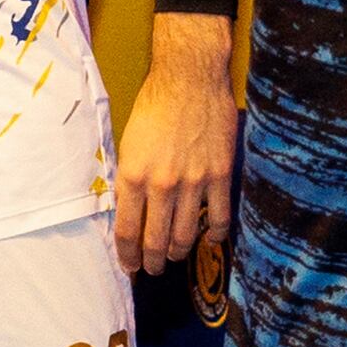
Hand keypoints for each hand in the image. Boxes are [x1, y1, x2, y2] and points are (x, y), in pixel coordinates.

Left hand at [112, 13, 233, 272]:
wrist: (190, 78)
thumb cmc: (155, 104)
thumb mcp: (129, 143)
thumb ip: (131, 179)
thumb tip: (132, 210)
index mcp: (133, 175)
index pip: (127, 231)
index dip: (127, 256)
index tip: (129, 266)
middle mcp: (161, 185)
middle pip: (156, 241)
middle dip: (152, 262)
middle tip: (153, 269)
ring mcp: (193, 182)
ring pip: (186, 236)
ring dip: (178, 253)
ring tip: (175, 257)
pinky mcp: (219, 175)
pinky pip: (219, 217)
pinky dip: (214, 235)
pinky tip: (210, 241)